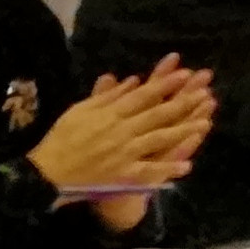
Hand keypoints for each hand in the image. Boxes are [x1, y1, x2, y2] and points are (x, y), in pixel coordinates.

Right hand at [28, 60, 210, 206]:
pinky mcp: (122, 175)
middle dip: (182, 103)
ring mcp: (123, 153)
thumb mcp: (80, 111)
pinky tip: (187, 166)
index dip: (165, 84)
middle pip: (156, 115)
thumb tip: (133, 81)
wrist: (45, 173)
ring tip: (204, 123)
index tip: (185, 73)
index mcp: (109, 115)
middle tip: (205, 92)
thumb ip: (108, 97)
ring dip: (182, 131)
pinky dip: (168, 170)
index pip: (142, 96)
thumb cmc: (61, 139)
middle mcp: (119, 131)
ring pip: (157, 140)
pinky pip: (148, 172)